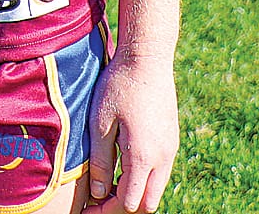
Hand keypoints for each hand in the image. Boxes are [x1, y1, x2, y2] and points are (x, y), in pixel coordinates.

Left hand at [84, 50, 177, 212]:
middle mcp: (163, 159)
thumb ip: (101, 160)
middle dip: (122, 208)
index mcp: (143, 157)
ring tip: (105, 186)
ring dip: (134, 194)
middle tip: (96, 202)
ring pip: (156, 190)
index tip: (87, 208)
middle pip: (147, 204)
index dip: (107, 211)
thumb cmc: (118, 87)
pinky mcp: (171, 142)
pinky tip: (121, 169)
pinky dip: (142, 180)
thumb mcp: (99, 123)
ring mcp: (171, 151)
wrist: (146, 60)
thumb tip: (99, 193)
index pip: (130, 203)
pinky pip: (160, 174)